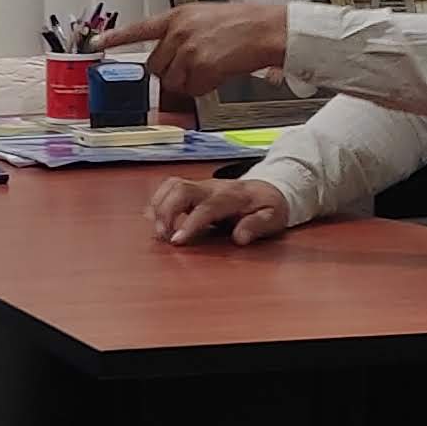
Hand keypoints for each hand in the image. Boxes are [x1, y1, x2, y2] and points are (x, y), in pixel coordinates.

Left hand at [96, 1, 289, 105]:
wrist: (265, 29)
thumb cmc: (242, 25)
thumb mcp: (204, 19)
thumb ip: (181, 34)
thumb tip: (169, 56)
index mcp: (177, 16)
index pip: (139, 28)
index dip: (116, 38)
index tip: (96, 43)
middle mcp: (177, 32)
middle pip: (155, 66)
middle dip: (170, 72)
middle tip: (194, 67)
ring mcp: (187, 49)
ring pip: (172, 81)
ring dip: (188, 82)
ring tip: (211, 67)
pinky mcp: (199, 66)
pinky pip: (191, 89)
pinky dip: (203, 88)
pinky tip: (218, 73)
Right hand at [145, 175, 297, 245]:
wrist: (268, 188)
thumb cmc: (269, 206)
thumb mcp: (273, 218)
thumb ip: (257, 226)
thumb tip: (240, 238)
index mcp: (232, 196)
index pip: (206, 207)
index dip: (190, 223)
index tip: (177, 240)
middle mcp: (212, 187)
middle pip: (181, 189)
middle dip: (166, 211)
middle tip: (163, 236)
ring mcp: (201, 186)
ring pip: (172, 185)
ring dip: (159, 205)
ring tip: (157, 229)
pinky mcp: (194, 188)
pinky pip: (169, 187)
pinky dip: (157, 201)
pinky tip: (153, 217)